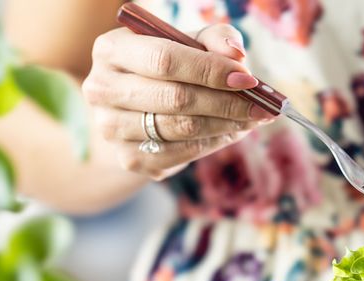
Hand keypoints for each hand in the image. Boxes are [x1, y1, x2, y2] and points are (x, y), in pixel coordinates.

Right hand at [83, 25, 274, 180]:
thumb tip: (237, 55)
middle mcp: (102, 89)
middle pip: (175, 99)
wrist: (133, 108)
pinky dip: (213, 143)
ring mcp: (111, 128)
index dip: (210, 70)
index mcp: (111, 49)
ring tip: (252, 119)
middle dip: (226, 102)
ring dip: (225, 125)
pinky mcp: (129, 158)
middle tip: (261, 107)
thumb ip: (214, 39)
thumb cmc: (166, 67)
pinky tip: (230, 132)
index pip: (164, 60)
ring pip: (181, 129)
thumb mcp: (187, 42)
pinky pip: (182, 154)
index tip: (248, 79)